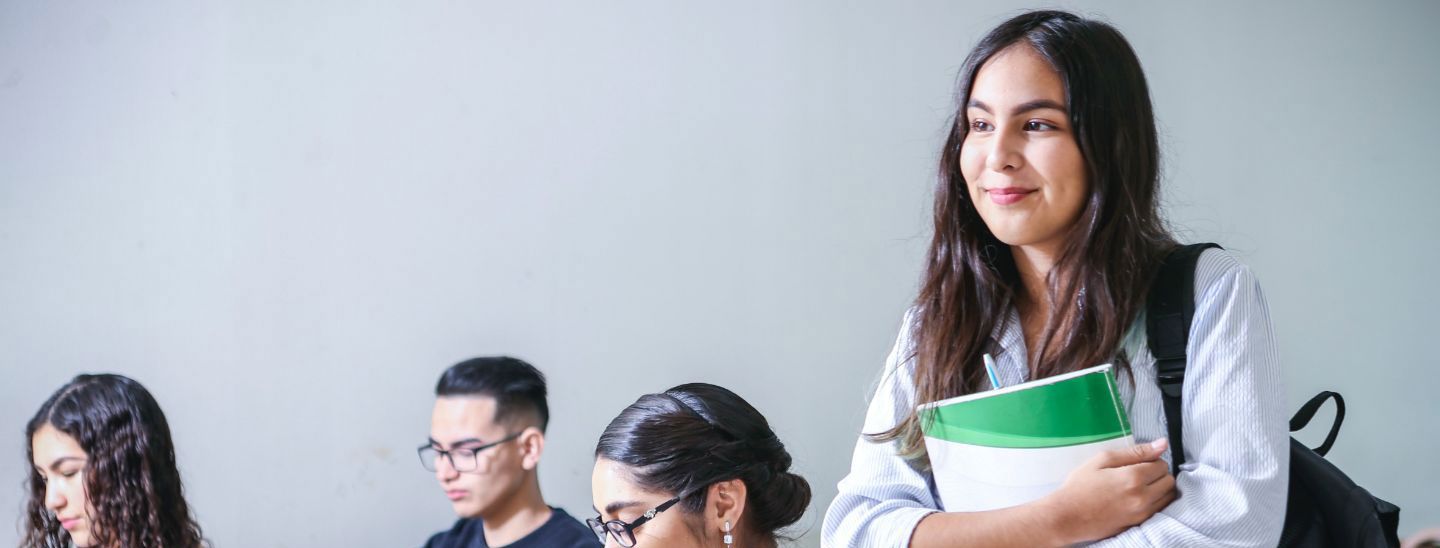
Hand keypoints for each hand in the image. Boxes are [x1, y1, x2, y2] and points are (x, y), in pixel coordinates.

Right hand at [1041, 438, 1177, 543]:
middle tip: (1139, 473)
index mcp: (1134, 476)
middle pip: (1169, 480)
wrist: (1067, 516)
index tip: (1138, 462)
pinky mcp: (1139, 523)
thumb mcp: (1103, 460)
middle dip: (1158, 474)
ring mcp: (1142, 512)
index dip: (1151, 460)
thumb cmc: (1081, 485)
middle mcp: (1143, 496)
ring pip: (1168, 496)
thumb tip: (1163, 443)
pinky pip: (1160, 509)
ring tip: (1140, 486)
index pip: (1162, 464)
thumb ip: (1135, 451)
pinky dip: (1155, 501)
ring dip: (1160, 488)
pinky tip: (1138, 498)